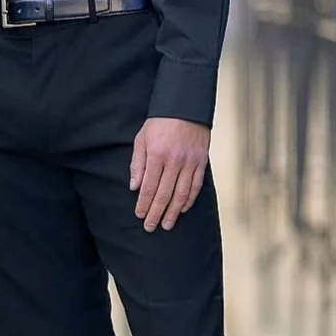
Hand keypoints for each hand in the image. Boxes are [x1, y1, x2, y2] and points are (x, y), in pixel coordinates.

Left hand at [130, 117, 209, 231]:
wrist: (185, 107)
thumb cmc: (159, 124)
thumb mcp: (142, 140)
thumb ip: (138, 164)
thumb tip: (135, 187)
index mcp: (157, 155)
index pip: (149, 187)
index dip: (144, 204)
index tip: (140, 215)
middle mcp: (174, 161)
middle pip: (164, 194)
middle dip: (156, 213)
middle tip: (150, 227)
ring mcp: (189, 162)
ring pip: (181, 194)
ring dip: (173, 212)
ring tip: (167, 225)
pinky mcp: (201, 162)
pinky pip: (195, 185)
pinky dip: (189, 200)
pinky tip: (182, 209)